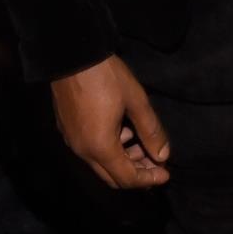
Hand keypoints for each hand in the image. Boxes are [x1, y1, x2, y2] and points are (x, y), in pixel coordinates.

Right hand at [49, 54, 170, 189]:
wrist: (70, 54)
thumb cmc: (105, 76)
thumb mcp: (135, 100)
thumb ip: (151, 130)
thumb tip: (163, 155)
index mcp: (101, 147)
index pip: (128, 178)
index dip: (150, 179)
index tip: (166, 173)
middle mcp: (83, 150)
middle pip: (112, 177)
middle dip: (137, 173)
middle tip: (155, 162)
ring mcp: (71, 140)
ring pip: (100, 164)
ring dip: (122, 160)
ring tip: (140, 143)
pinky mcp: (66, 129)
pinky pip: (89, 150)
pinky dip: (108, 150)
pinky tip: (120, 130)